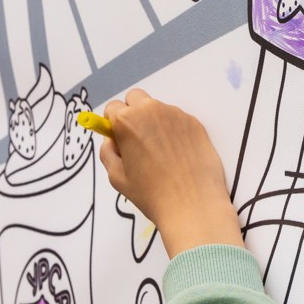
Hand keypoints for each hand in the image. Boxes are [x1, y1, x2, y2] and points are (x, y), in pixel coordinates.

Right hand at [97, 89, 242, 257]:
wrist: (193, 204)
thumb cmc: (151, 194)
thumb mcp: (116, 177)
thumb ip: (108, 152)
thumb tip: (112, 139)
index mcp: (127, 121)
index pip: (112, 107)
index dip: (113, 124)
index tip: (120, 139)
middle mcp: (151, 110)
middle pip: (135, 99)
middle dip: (133, 114)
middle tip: (138, 141)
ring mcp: (176, 114)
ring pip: (157, 110)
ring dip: (155, 123)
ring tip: (163, 154)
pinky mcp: (195, 122)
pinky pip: (177, 120)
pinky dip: (174, 131)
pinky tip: (179, 155)